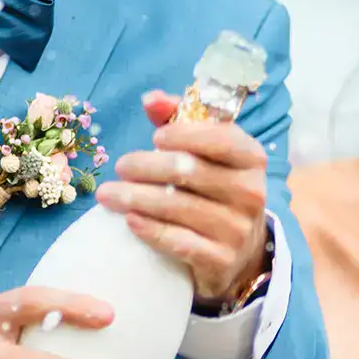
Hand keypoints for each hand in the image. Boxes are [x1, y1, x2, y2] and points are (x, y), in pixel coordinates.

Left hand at [95, 89, 270, 307]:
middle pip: (188, 172)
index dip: (185, 135)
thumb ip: (179, 120)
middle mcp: (250, 192)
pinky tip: (129, 221)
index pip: (220, 139)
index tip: (154, 137)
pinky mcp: (221, 259)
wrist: (240, 248)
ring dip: (135, 198)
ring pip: (177, 207)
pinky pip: (178, 241)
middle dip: (146, 166)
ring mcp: (237, 228)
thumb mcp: (207, 150)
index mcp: (251, 157)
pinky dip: (150, 230)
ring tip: (108, 194)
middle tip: (120, 166)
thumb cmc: (215, 186)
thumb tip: (150, 99)